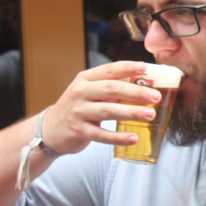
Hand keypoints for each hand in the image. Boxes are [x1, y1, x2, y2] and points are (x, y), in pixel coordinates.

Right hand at [41, 61, 163, 154]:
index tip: (144, 67)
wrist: (49, 130)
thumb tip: (145, 85)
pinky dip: (118, 137)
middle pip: (111, 89)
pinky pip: (101, 134)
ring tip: (150, 115)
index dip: (127, 68)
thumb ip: (111, 88)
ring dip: (131, 112)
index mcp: (85, 79)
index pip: (108, 70)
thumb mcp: (89, 92)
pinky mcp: (78, 131)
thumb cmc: (79, 108)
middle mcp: (80, 92)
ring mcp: (78, 112)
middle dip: (136, 92)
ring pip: (108, 111)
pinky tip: (134, 138)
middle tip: (156, 96)